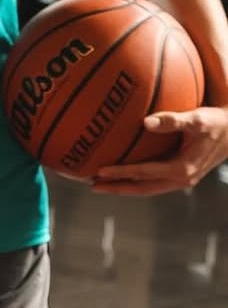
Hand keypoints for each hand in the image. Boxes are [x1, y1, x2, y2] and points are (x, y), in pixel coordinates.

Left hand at [92, 106, 227, 194]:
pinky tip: (123, 173)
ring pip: (147, 188)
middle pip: (142, 188)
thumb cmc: (215, 122)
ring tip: (101, 183)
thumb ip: (172, 120)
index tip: (99, 171)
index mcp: (182, 169)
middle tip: (92, 186)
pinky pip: (153, 181)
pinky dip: (136, 180)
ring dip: (125, 186)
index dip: (120, 173)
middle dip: (117, 188)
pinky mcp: (181, 175)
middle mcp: (181, 179)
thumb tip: (145, 121)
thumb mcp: (197, 119)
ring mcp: (181, 180)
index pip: (143, 173)